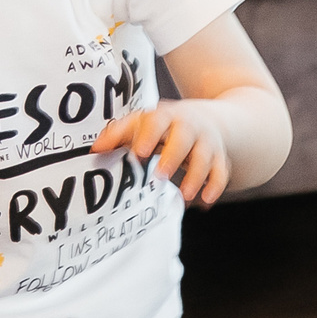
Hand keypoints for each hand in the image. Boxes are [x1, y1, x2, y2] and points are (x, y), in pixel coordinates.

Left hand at [94, 99, 233, 205]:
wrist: (209, 119)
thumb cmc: (165, 126)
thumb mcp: (143, 124)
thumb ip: (118, 135)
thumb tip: (95, 150)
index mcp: (166, 116)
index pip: (157, 121)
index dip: (149, 135)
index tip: (139, 152)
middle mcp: (189, 127)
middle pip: (185, 137)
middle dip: (173, 156)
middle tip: (159, 176)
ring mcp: (206, 142)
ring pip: (205, 156)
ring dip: (196, 176)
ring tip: (185, 195)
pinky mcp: (219, 158)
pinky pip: (221, 171)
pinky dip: (215, 186)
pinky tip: (205, 201)